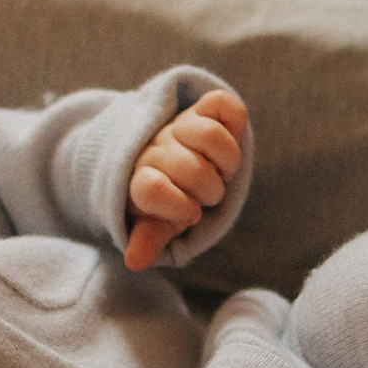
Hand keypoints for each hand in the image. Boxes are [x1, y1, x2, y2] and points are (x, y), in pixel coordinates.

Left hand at [126, 89, 247, 270]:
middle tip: (205, 193)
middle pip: (192, 169)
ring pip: (210, 135)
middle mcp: (157, 148)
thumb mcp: (159, 220)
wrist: (170, 155)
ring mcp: (180, 125)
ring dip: (225, 161)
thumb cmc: (168, 197)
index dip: (177, 206)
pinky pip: (224, 105)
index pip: (150, 189)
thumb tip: (134, 262)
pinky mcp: (203, 107)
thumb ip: (150, 237)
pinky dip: (234, 123)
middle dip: (208, 190)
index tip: (188, 212)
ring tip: (220, 170)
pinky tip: (229, 138)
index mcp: (141, 178)